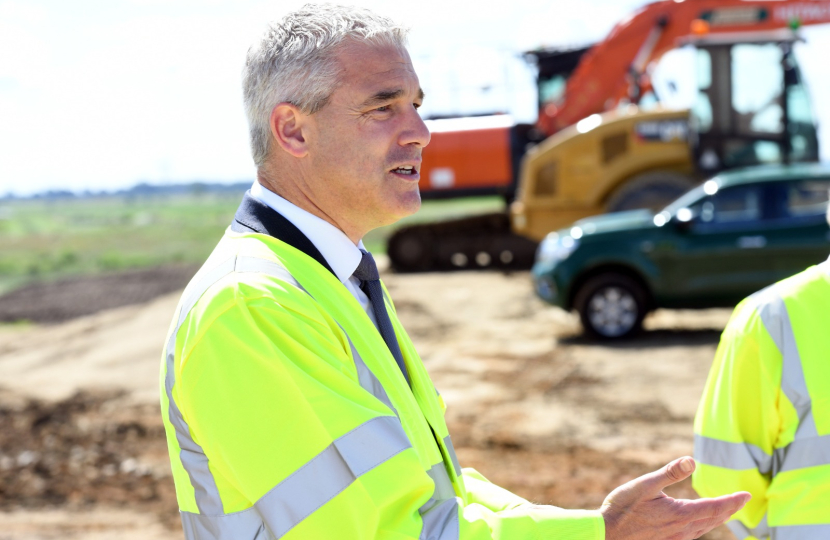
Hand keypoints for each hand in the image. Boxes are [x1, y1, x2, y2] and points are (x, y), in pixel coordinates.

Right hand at [600, 456, 749, 539]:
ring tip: (726, 510)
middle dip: (729, 509)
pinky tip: (699, 523)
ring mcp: (675, 539)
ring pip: (704, 528)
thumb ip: (669, 473)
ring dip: (718, 518)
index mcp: (680, 514)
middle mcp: (682, 530)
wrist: (607, 534)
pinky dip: (704, 525)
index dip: (732, 501)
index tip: (747, 495)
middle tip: (742, 500)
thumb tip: (692, 460)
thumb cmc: (623, 508)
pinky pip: (693, 534)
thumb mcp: (644, 485)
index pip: (714, 507)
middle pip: (714, 519)